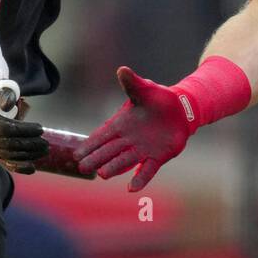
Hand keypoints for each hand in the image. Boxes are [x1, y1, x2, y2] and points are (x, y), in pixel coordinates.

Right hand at [0, 75, 47, 173]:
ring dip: (29, 155)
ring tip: (45, 150)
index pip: (6, 129)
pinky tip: (33, 168)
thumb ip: (5, 94)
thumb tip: (9, 105)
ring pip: (8, 156)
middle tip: (46, 143)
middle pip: (9, 144)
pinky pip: (5, 164)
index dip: (25, 130)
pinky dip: (19, 167)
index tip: (41, 128)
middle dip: (30, 144)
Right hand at [75, 66, 189, 191]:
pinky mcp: (158, 156)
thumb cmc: (158, 98)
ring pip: (124, 161)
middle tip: (82, 167)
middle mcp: (129, 140)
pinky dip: (140, 178)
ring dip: (114, 167)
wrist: (181, 110)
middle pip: (109, 151)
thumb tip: (122, 69)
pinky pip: (147, 169)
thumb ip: (132, 83)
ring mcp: (143, 150)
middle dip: (96, 158)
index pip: (102, 135)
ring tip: (102, 174)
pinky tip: (132, 188)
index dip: (90, 144)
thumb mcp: (145, 89)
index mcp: (122, 124)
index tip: (77, 153)